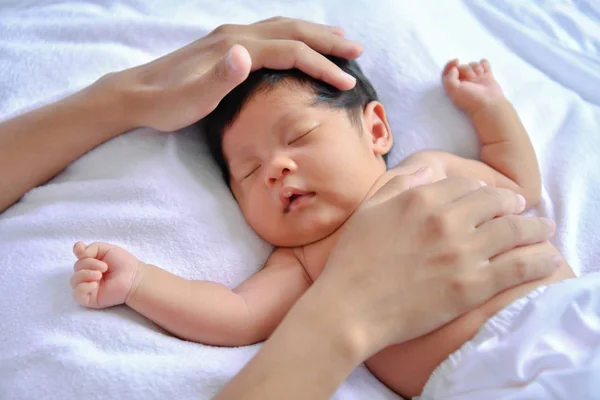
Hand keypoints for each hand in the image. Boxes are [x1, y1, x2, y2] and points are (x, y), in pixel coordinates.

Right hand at [70, 241, 141, 308]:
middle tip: (104, 267)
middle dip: (88, 264)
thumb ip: (91, 248)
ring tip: (100, 275)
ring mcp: (88, 287)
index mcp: (91, 264)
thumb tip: (77, 249)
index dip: (79, 253)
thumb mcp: (107, 249)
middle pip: (76, 267)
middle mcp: (88, 275)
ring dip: (85, 274)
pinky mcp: (89, 299)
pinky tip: (94, 285)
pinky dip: (83, 287)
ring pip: (73, 281)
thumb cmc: (124, 263)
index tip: (84, 252)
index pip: (78, 257)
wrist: (133, 278)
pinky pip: (77, 294)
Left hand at [100, 16, 362, 131]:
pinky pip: (270, 33)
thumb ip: (219, 77)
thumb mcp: (191, 99)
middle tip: (357, 52)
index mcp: (235, 48)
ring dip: (314, 33)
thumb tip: (245, 55)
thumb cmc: (166, 104)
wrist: (135, 94)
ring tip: (339, 41)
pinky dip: (293, 35)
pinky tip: (296, 44)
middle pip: (293, 31)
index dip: (322, 64)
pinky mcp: (226, 45)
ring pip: (283, 27)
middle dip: (328, 41)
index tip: (346, 81)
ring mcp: (231, 37)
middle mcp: (236, 35)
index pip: (291, 51)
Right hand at [321, 173, 557, 356]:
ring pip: (513, 230)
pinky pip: (518, 266)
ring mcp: (461, 252)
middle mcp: (445, 219)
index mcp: (419, 198)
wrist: (350, 308)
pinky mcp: (472, 285)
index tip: (489, 198)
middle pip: (494, 202)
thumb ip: (398, 184)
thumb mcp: (368, 211)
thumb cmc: (352, 260)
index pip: (465, 185)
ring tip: (546, 229)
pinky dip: (538, 259)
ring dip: (535, 228)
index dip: (481, 190)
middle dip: (511, 203)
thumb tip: (427, 170)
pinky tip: (549, 257)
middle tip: (520, 209)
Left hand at [442, 58, 503, 114]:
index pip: (448, 72)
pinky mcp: (486, 76)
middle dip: (466, 69)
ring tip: (479, 76)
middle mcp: (464, 82)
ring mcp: (476, 79)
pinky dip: (484, 65)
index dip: (450, 65)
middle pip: (461, 67)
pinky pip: (484, 64)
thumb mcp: (454, 91)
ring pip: (472, 64)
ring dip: (476, 67)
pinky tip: (485, 71)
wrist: (489, 104)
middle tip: (471, 77)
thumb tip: (453, 69)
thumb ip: (449, 78)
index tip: (456, 61)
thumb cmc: (470, 99)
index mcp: (454, 86)